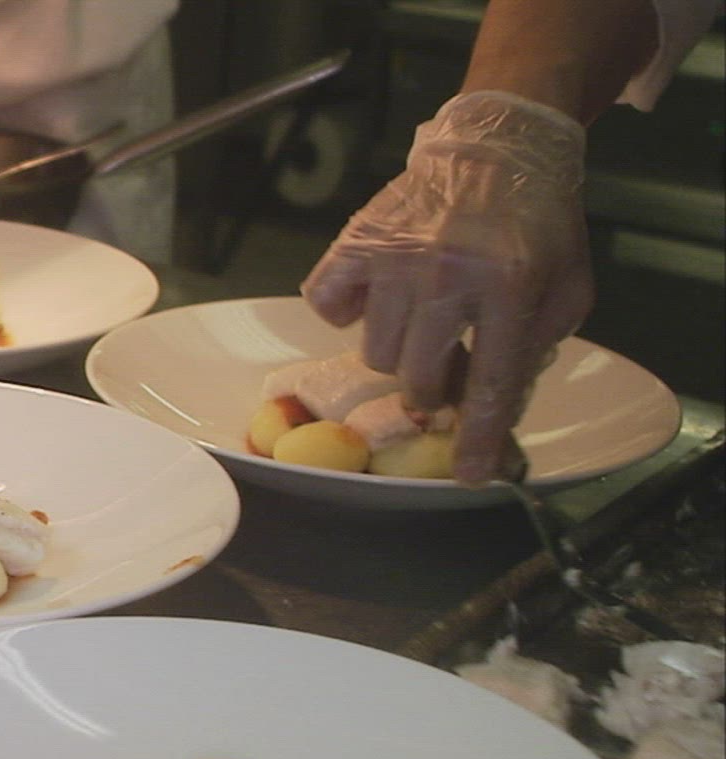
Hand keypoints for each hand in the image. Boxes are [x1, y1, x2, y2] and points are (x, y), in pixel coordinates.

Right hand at [301, 91, 593, 483]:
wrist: (498, 149)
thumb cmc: (537, 224)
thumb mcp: (566, 287)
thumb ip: (537, 347)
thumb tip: (494, 410)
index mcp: (512, 286)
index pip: (490, 383)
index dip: (480, 438)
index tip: (471, 474)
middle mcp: (449, 274)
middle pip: (419, 376)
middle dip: (434, 388)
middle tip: (446, 367)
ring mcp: (396, 258)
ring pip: (376, 350)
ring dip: (399, 349)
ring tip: (420, 322)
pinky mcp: (357, 241)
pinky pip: (326, 304)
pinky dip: (343, 311)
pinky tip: (374, 298)